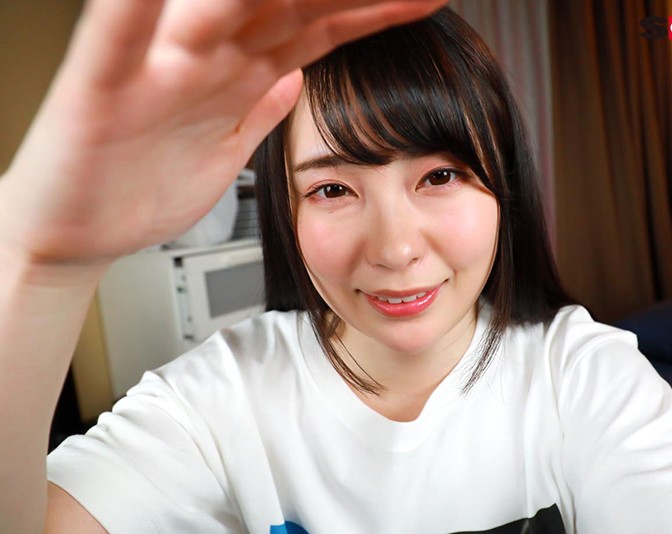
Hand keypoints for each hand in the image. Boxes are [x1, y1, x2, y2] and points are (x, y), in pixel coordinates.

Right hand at [0, 0, 445, 268]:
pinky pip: (124, 34)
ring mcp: (159, 67)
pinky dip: (140, 7)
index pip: (318, 30)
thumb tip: (298, 77)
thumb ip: (261, 107)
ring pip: (223, 7)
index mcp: (237, 77)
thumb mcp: (225, 149)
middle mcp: (206, 60)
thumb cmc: (142, 187)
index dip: (374, 10)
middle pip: (288, 6)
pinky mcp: (105, 86)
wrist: (76, 229)